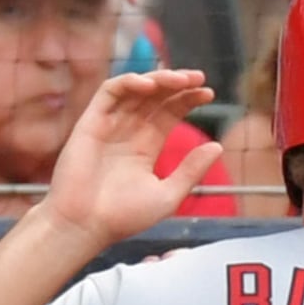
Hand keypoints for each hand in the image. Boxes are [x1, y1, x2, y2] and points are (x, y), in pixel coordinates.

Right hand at [39, 69, 220, 247]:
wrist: (85, 226)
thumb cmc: (122, 218)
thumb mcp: (168, 195)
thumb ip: (191, 170)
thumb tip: (218, 146)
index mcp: (145, 146)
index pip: (169, 113)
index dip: (188, 100)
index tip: (209, 93)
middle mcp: (127, 131)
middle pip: (155, 97)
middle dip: (177, 84)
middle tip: (199, 78)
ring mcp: (109, 125)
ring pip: (135, 89)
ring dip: (158, 79)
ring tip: (180, 79)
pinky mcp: (90, 122)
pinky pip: (109, 92)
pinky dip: (129, 82)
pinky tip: (150, 85)